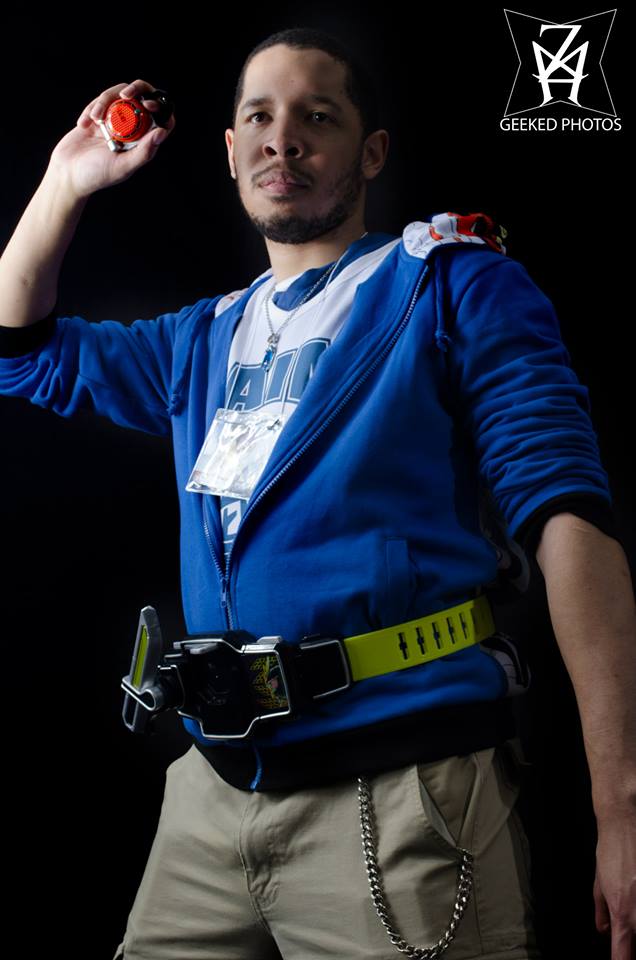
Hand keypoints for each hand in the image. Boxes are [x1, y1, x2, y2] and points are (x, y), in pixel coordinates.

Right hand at [47, 79, 175, 199]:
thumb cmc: (96, 175)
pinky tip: (83, 125)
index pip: (160, 118)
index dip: (160, 107)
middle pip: (141, 98)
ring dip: (106, 101)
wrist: (67, 173)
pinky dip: (91, 109)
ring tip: (94, 120)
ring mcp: (114, 120)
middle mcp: (131, 129)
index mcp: (142, 142)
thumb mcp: (123, 166)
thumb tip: (162, 132)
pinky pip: (99, 101)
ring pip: (119, 95)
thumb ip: (144, 151)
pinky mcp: (98, 116)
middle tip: (125, 95)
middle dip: (136, 90)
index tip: (148, 105)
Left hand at [593, 813, 635, 958]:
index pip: (623, 956)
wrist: (625, 822)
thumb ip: (602, 911)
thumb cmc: (612, 850)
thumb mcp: (599, 882)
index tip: (620, 958)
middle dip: (633, 944)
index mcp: (622, 914)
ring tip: (630, 905)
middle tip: (627, 929)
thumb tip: (605, 931)